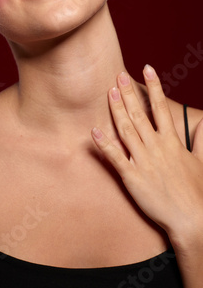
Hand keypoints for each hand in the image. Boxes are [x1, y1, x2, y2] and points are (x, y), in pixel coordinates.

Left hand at [91, 65, 202, 246]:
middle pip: (139, 114)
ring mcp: (143, 161)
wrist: (192, 219)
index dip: (154, 87)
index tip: (148, 68)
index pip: (160, 107)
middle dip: (129, 93)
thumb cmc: (198, 192)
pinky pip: (116, 157)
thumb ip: (201, 138)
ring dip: (117, 110)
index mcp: (172, 141)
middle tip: (119, 75)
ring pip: (126, 130)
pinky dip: (104, 144)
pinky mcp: (132, 177)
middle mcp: (156, 147)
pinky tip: (94, 130)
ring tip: (110, 92)